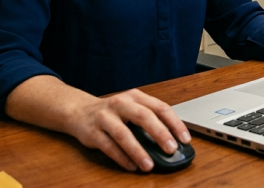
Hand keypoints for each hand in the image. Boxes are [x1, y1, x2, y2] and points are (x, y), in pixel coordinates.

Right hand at [64, 88, 190, 172]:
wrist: (78, 111)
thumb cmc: (112, 112)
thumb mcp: (131, 108)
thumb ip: (149, 120)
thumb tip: (172, 141)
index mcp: (135, 97)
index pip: (160, 107)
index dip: (174, 123)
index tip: (185, 139)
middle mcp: (120, 104)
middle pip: (143, 116)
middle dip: (159, 133)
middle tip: (171, 149)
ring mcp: (105, 117)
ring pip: (123, 133)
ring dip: (138, 150)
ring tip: (149, 165)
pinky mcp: (92, 132)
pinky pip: (108, 147)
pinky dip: (121, 158)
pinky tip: (132, 166)